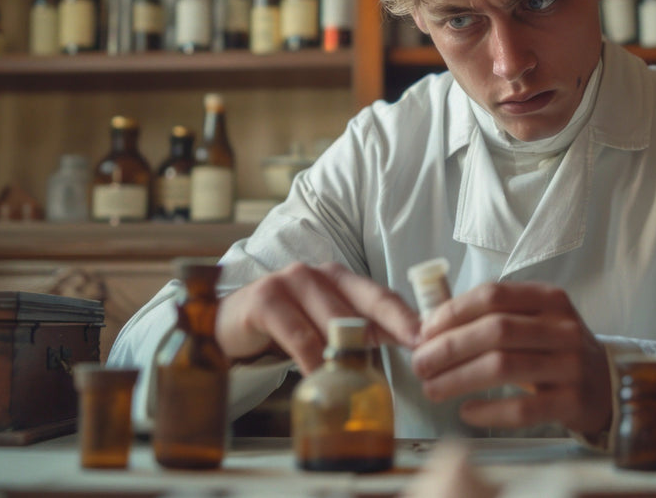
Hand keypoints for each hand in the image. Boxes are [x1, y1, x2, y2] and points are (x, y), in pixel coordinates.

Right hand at [215, 261, 420, 373]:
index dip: (405, 316)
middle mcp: (317, 274)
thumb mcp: (326, 327)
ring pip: (330, 321)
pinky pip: (298, 336)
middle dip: (384, 335)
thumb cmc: (286, 327)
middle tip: (407, 357)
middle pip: (359, 307)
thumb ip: (363, 332)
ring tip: (361, 379)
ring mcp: (289, 283)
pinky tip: (320, 380)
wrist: (227, 327)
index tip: (427, 337)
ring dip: (346, 353)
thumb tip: (410, 347)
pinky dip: (311, 361)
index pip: (380, 296)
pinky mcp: (265, 300)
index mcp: (339, 278)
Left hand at [410, 282, 611, 434]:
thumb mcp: (534, 321)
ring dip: (458, 379)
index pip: (493, 295)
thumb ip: (492, 318)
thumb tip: (429, 328)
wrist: (606, 384)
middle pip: (494, 331)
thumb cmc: (554, 350)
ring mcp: (570, 364)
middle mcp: (562, 327)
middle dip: (448, 348)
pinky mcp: (573, 401)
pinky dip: (488, 411)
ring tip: (432, 389)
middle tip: (420, 364)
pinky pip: (522, 408)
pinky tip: (466, 411)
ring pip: (503, 367)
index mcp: (549, 299)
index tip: (424, 331)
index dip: (453, 312)